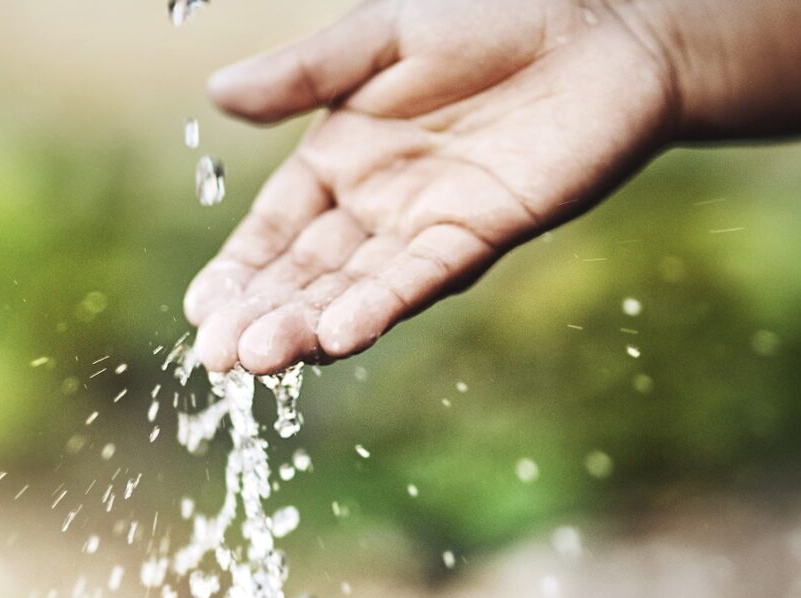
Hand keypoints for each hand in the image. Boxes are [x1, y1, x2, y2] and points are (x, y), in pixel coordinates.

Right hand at [185, 0, 678, 372]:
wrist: (600, 30)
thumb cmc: (492, 18)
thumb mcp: (383, 37)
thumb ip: (304, 74)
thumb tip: (216, 95)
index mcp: (339, 159)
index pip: (273, 230)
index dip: (237, 272)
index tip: (200, 311)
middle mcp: (373, 207)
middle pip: (304, 275)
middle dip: (260, 316)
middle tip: (218, 360)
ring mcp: (420, 229)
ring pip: (351, 290)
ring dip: (306, 327)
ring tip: (263, 360)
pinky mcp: (473, 238)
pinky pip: (416, 280)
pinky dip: (377, 308)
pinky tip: (336, 336)